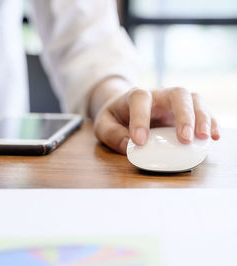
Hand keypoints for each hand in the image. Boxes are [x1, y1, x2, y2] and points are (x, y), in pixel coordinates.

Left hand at [90, 77, 219, 153]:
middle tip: (185, 138)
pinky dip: (211, 123)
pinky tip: (214, 137)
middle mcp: (159, 95)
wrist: (125, 108)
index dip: (140, 118)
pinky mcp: (186, 112)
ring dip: (201, 118)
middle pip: (177, 94)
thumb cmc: (115, 117)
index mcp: (136, 95)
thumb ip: (112, 134)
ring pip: (194, 100)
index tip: (139, 141)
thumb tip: (128, 146)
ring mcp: (175, 102)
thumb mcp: (103, 125)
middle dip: (183, 115)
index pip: (140, 99)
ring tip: (203, 138)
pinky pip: (203, 111)